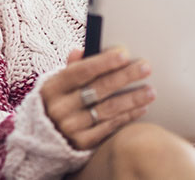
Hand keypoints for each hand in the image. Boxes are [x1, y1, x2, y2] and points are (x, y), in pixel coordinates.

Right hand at [40, 48, 154, 149]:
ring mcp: (70, 127)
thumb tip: (81, 51)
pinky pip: (109, 127)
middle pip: (98, 89)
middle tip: (146, 68)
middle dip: (124, 77)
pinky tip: (141, 108)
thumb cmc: (58, 102)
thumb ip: (72, 68)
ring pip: (107, 109)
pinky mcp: (81, 143)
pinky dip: (127, 117)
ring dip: (132, 99)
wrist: (44, 138)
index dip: (103, 62)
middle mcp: (59, 108)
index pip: (81, 71)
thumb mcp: (58, 84)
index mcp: (52, 88)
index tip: (124, 54)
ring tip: (150, 90)